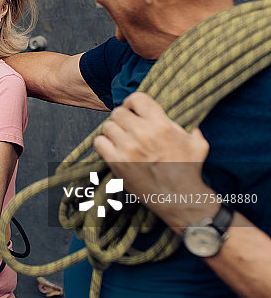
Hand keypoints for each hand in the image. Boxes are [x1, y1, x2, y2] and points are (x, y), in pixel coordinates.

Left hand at [94, 92, 213, 229]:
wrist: (179, 198)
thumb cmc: (189, 171)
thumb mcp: (197, 143)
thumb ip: (189, 127)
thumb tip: (187, 116)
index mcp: (161, 125)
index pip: (137, 98)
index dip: (132, 103)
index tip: (134, 110)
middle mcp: (142, 133)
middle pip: (118, 112)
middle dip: (123, 119)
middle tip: (128, 128)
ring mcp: (128, 148)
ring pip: (107, 126)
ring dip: (113, 132)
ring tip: (122, 140)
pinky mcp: (116, 162)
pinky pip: (99, 142)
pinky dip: (104, 144)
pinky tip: (114, 149)